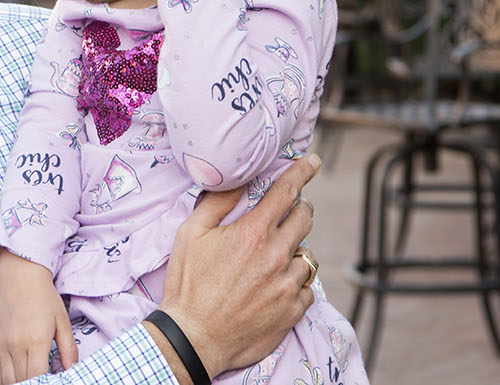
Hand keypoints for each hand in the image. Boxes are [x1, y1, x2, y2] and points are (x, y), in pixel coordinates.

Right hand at [0, 252, 77, 384]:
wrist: (21, 279)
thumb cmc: (45, 299)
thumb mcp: (63, 321)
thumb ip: (69, 348)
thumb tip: (72, 370)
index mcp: (37, 340)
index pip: (38, 376)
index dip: (45, 383)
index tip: (51, 381)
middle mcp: (17, 345)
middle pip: (22, 381)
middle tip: (42, 380)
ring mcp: (3, 345)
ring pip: (7, 380)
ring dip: (18, 384)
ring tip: (30, 381)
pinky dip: (2, 381)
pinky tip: (14, 380)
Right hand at [154, 155, 320, 378]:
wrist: (193, 338)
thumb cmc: (188, 285)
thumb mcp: (190, 234)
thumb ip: (217, 202)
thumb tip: (237, 180)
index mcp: (253, 233)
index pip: (287, 191)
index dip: (301, 171)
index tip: (312, 161)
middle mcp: (276, 256)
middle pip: (305, 218)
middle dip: (299, 209)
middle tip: (286, 213)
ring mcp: (287, 285)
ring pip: (308, 255)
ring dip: (295, 250)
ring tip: (274, 258)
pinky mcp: (293, 311)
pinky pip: (308, 287)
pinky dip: (297, 282)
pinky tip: (277, 285)